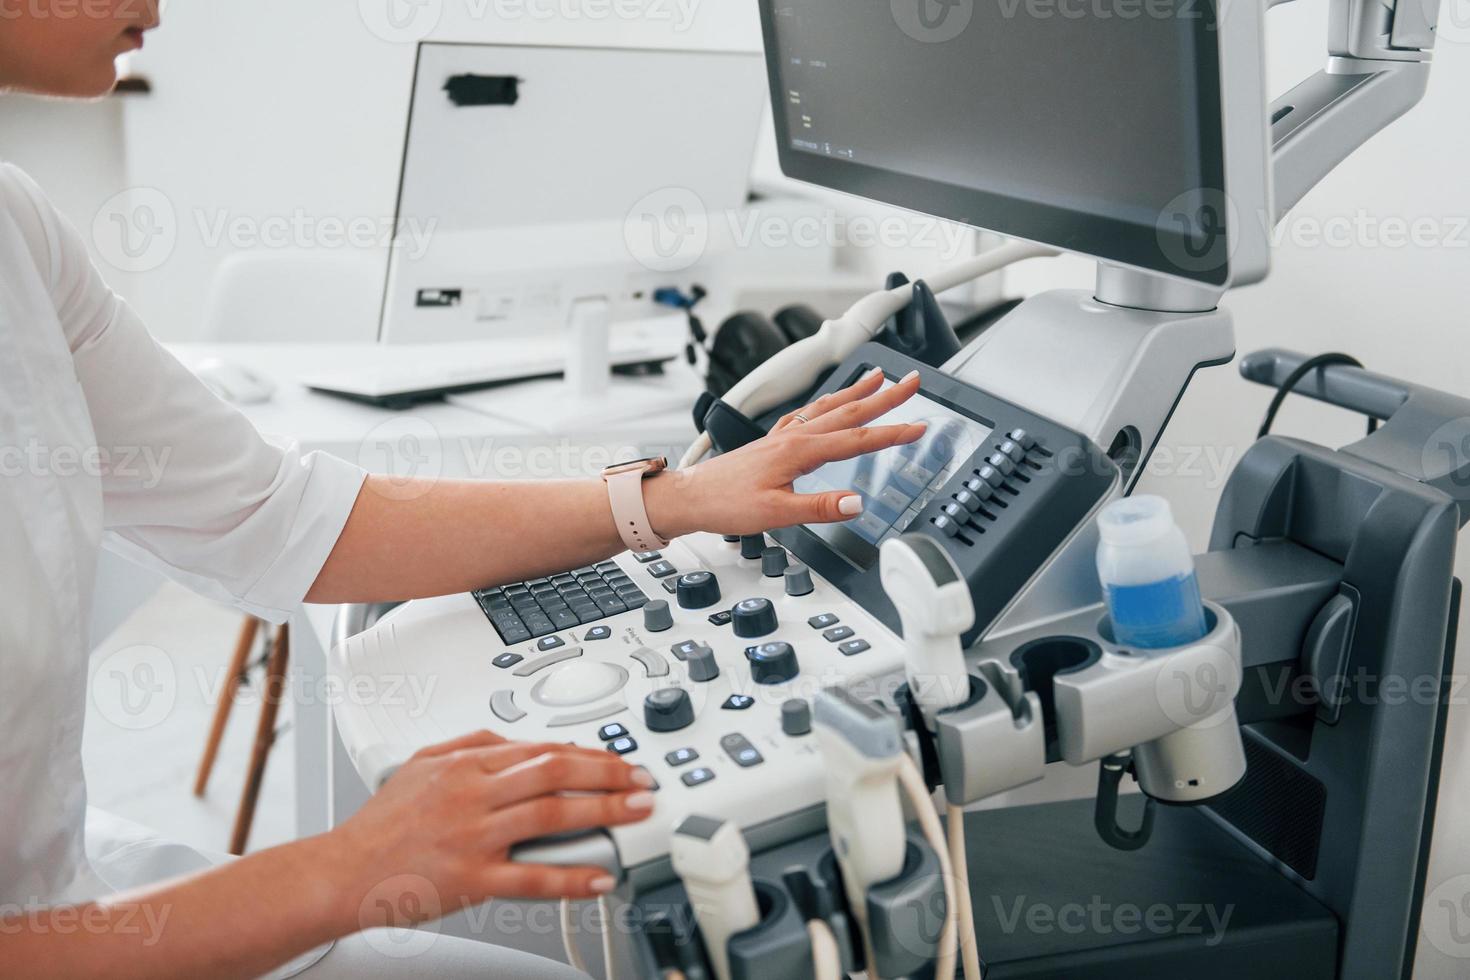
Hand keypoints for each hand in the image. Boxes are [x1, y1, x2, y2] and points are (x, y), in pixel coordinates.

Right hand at [326, 730, 654, 927]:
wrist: (340, 873)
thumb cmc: (380, 825)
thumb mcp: (421, 763)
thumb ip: (470, 745)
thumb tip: (515, 740)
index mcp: (463, 764)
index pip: (540, 749)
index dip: (588, 753)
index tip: (619, 761)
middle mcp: (471, 794)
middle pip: (553, 772)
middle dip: (608, 774)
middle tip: (642, 781)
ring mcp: (472, 837)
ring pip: (549, 815)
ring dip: (601, 811)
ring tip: (635, 812)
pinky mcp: (469, 879)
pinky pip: (530, 876)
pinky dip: (570, 876)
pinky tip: (599, 876)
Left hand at [648, 368, 926, 536]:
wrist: (690, 496)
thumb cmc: (726, 504)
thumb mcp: (776, 514)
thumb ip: (819, 507)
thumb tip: (856, 502)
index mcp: (799, 451)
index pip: (857, 439)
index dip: (891, 433)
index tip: (918, 426)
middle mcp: (793, 436)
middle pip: (849, 411)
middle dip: (885, 397)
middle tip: (913, 382)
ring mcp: (783, 436)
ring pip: (829, 407)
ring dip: (858, 392)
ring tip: (879, 377)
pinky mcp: (773, 441)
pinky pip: (809, 414)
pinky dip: (828, 403)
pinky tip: (830, 403)